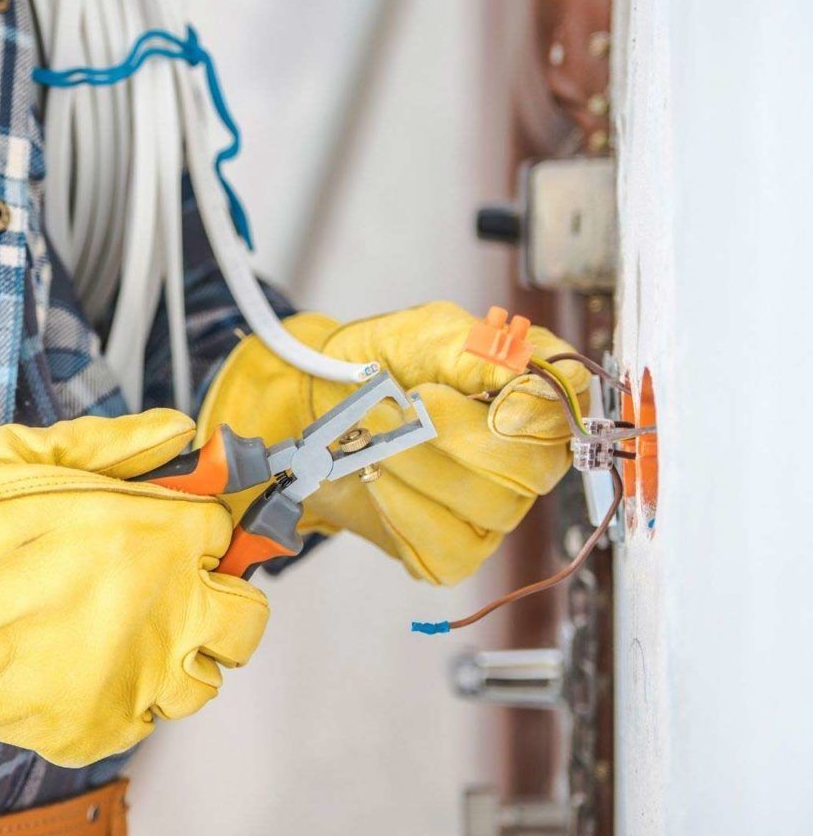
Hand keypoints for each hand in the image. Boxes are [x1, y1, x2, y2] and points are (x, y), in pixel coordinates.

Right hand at [0, 410, 268, 788]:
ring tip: (122, 641)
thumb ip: (116, 444)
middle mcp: (169, 606)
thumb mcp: (34, 454)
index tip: (181, 539)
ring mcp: (141, 673)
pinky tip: (83, 673)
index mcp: (163, 533)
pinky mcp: (104, 725)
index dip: (199, 536)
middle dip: (219, 605)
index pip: (226, 534)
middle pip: (245, 620)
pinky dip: (122, 703)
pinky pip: (144, 723)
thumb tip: (175, 431)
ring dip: (176, 661)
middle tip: (174, 597)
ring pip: (202, 682)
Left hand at [199, 301, 589, 584]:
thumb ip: (473, 346)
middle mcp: (525, 458)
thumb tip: (521, 367)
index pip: (566, 409)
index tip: (489, 397)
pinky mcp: (455, 550)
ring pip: (487, 507)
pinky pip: (449, 549)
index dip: (533, 407)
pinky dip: (402, 511)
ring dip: (415, 466)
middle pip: (528, 468)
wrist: (318, 409)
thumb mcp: (422, 334)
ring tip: (373, 435)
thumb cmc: (378, 366)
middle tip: (397, 406)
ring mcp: (494, 509)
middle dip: (451, 435)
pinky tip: (376, 480)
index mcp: (530, 395)